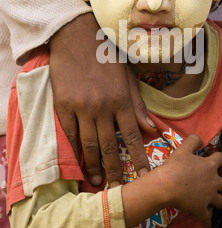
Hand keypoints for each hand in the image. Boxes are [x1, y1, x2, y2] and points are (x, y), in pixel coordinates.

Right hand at [49, 13, 154, 186]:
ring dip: (95, 166)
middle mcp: (102, 107)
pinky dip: (76, 151)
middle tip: (119, 188)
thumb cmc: (107, 57)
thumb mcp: (128, 77)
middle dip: (116, 169)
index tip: (146, 175)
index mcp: (121, 100)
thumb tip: (151, 128)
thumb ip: (138, 104)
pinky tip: (80, 163)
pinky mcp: (64, 107)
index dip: (139, 158)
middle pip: (109, 146)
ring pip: (89, 144)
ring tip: (99, 182)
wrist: (76, 39)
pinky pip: (70, 135)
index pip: (132, 136)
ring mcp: (81, 108)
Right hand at [157, 134, 221, 227]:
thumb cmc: (175, 166)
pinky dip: (207, 222)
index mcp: (210, 166)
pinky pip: (206, 218)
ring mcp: (208, 197)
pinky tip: (207, 225)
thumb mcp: (183, 147)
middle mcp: (213, 182)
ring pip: (221, 202)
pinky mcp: (200, 209)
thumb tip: (200, 138)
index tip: (217, 160)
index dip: (219, 159)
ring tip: (217, 202)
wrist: (166, 185)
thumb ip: (194, 140)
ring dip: (220, 201)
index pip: (221, 159)